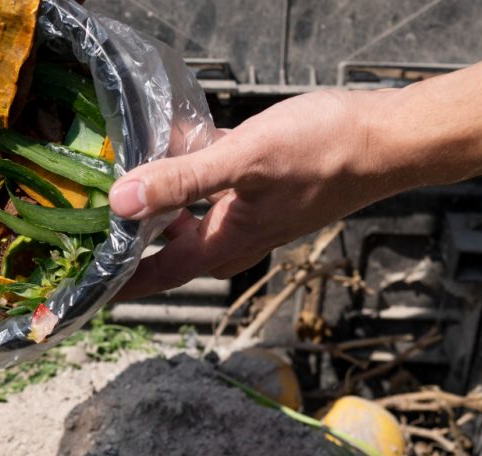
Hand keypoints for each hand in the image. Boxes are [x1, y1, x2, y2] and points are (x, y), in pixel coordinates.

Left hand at [109, 89, 423, 300]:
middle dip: (136, 244)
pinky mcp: (268, 182)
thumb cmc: (327, 152)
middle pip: (174, 249)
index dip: (123, 281)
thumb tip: (122, 200)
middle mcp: (239, 233)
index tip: (89, 289)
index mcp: (227, 241)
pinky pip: (219, 182)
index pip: (161, 273)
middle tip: (96, 231)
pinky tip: (180, 140)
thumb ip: (182, 181)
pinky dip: (195, 169)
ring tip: (126, 184)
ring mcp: (255, 209)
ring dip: (163, 204)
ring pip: (195, 214)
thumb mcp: (244, 160)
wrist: (391, 139)